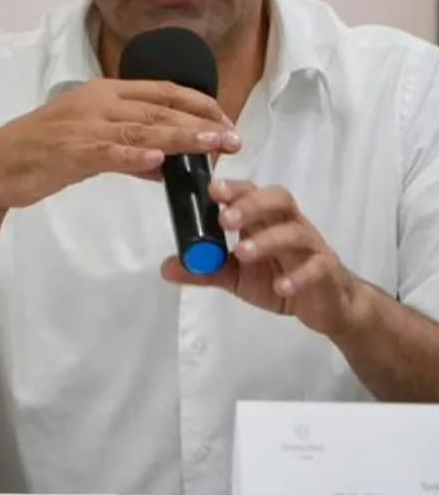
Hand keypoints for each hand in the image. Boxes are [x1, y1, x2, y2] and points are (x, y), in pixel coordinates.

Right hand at [0, 79, 239, 215]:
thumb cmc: (41, 153)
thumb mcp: (89, 144)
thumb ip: (128, 151)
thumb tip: (165, 165)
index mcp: (103, 93)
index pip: (162, 91)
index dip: (199, 103)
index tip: (225, 120)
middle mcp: (97, 103)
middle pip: (160, 109)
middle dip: (201, 123)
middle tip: (234, 138)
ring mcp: (84, 127)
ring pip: (143, 130)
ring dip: (182, 138)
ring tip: (214, 146)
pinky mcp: (71, 152)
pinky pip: (108, 153)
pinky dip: (134, 158)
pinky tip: (158, 164)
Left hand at [160, 179, 362, 337]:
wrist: (327, 306)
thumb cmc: (280, 278)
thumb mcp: (236, 276)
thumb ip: (205, 269)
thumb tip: (166, 267)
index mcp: (266, 220)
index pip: (252, 193)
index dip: (234, 188)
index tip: (211, 190)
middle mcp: (290, 225)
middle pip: (278, 200)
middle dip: (251, 205)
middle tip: (225, 219)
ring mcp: (311, 248)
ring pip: (296, 232)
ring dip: (268, 240)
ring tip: (242, 252)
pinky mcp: (327, 272)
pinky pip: (317, 268)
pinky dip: (298, 276)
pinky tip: (280, 286)